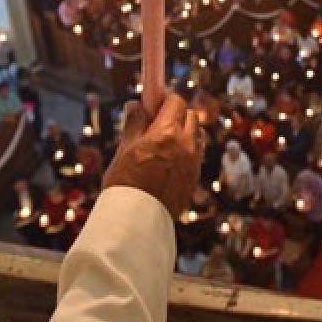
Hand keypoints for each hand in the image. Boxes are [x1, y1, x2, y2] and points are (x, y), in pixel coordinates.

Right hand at [102, 95, 203, 220]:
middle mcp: (186, 145)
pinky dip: (187, 151)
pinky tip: (168, 161)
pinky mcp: (195, 178)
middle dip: (176, 114)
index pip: (176, 101)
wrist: (136, 221)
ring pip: (197, 135)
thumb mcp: (125, 149)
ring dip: (185, 132)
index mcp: (167, 133)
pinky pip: (196, 155)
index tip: (154, 102)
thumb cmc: (125, 183)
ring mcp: (193, 162)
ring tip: (163, 144)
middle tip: (157, 123)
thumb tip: (136, 104)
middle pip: (190, 116)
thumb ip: (134, 123)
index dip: (165, 100)